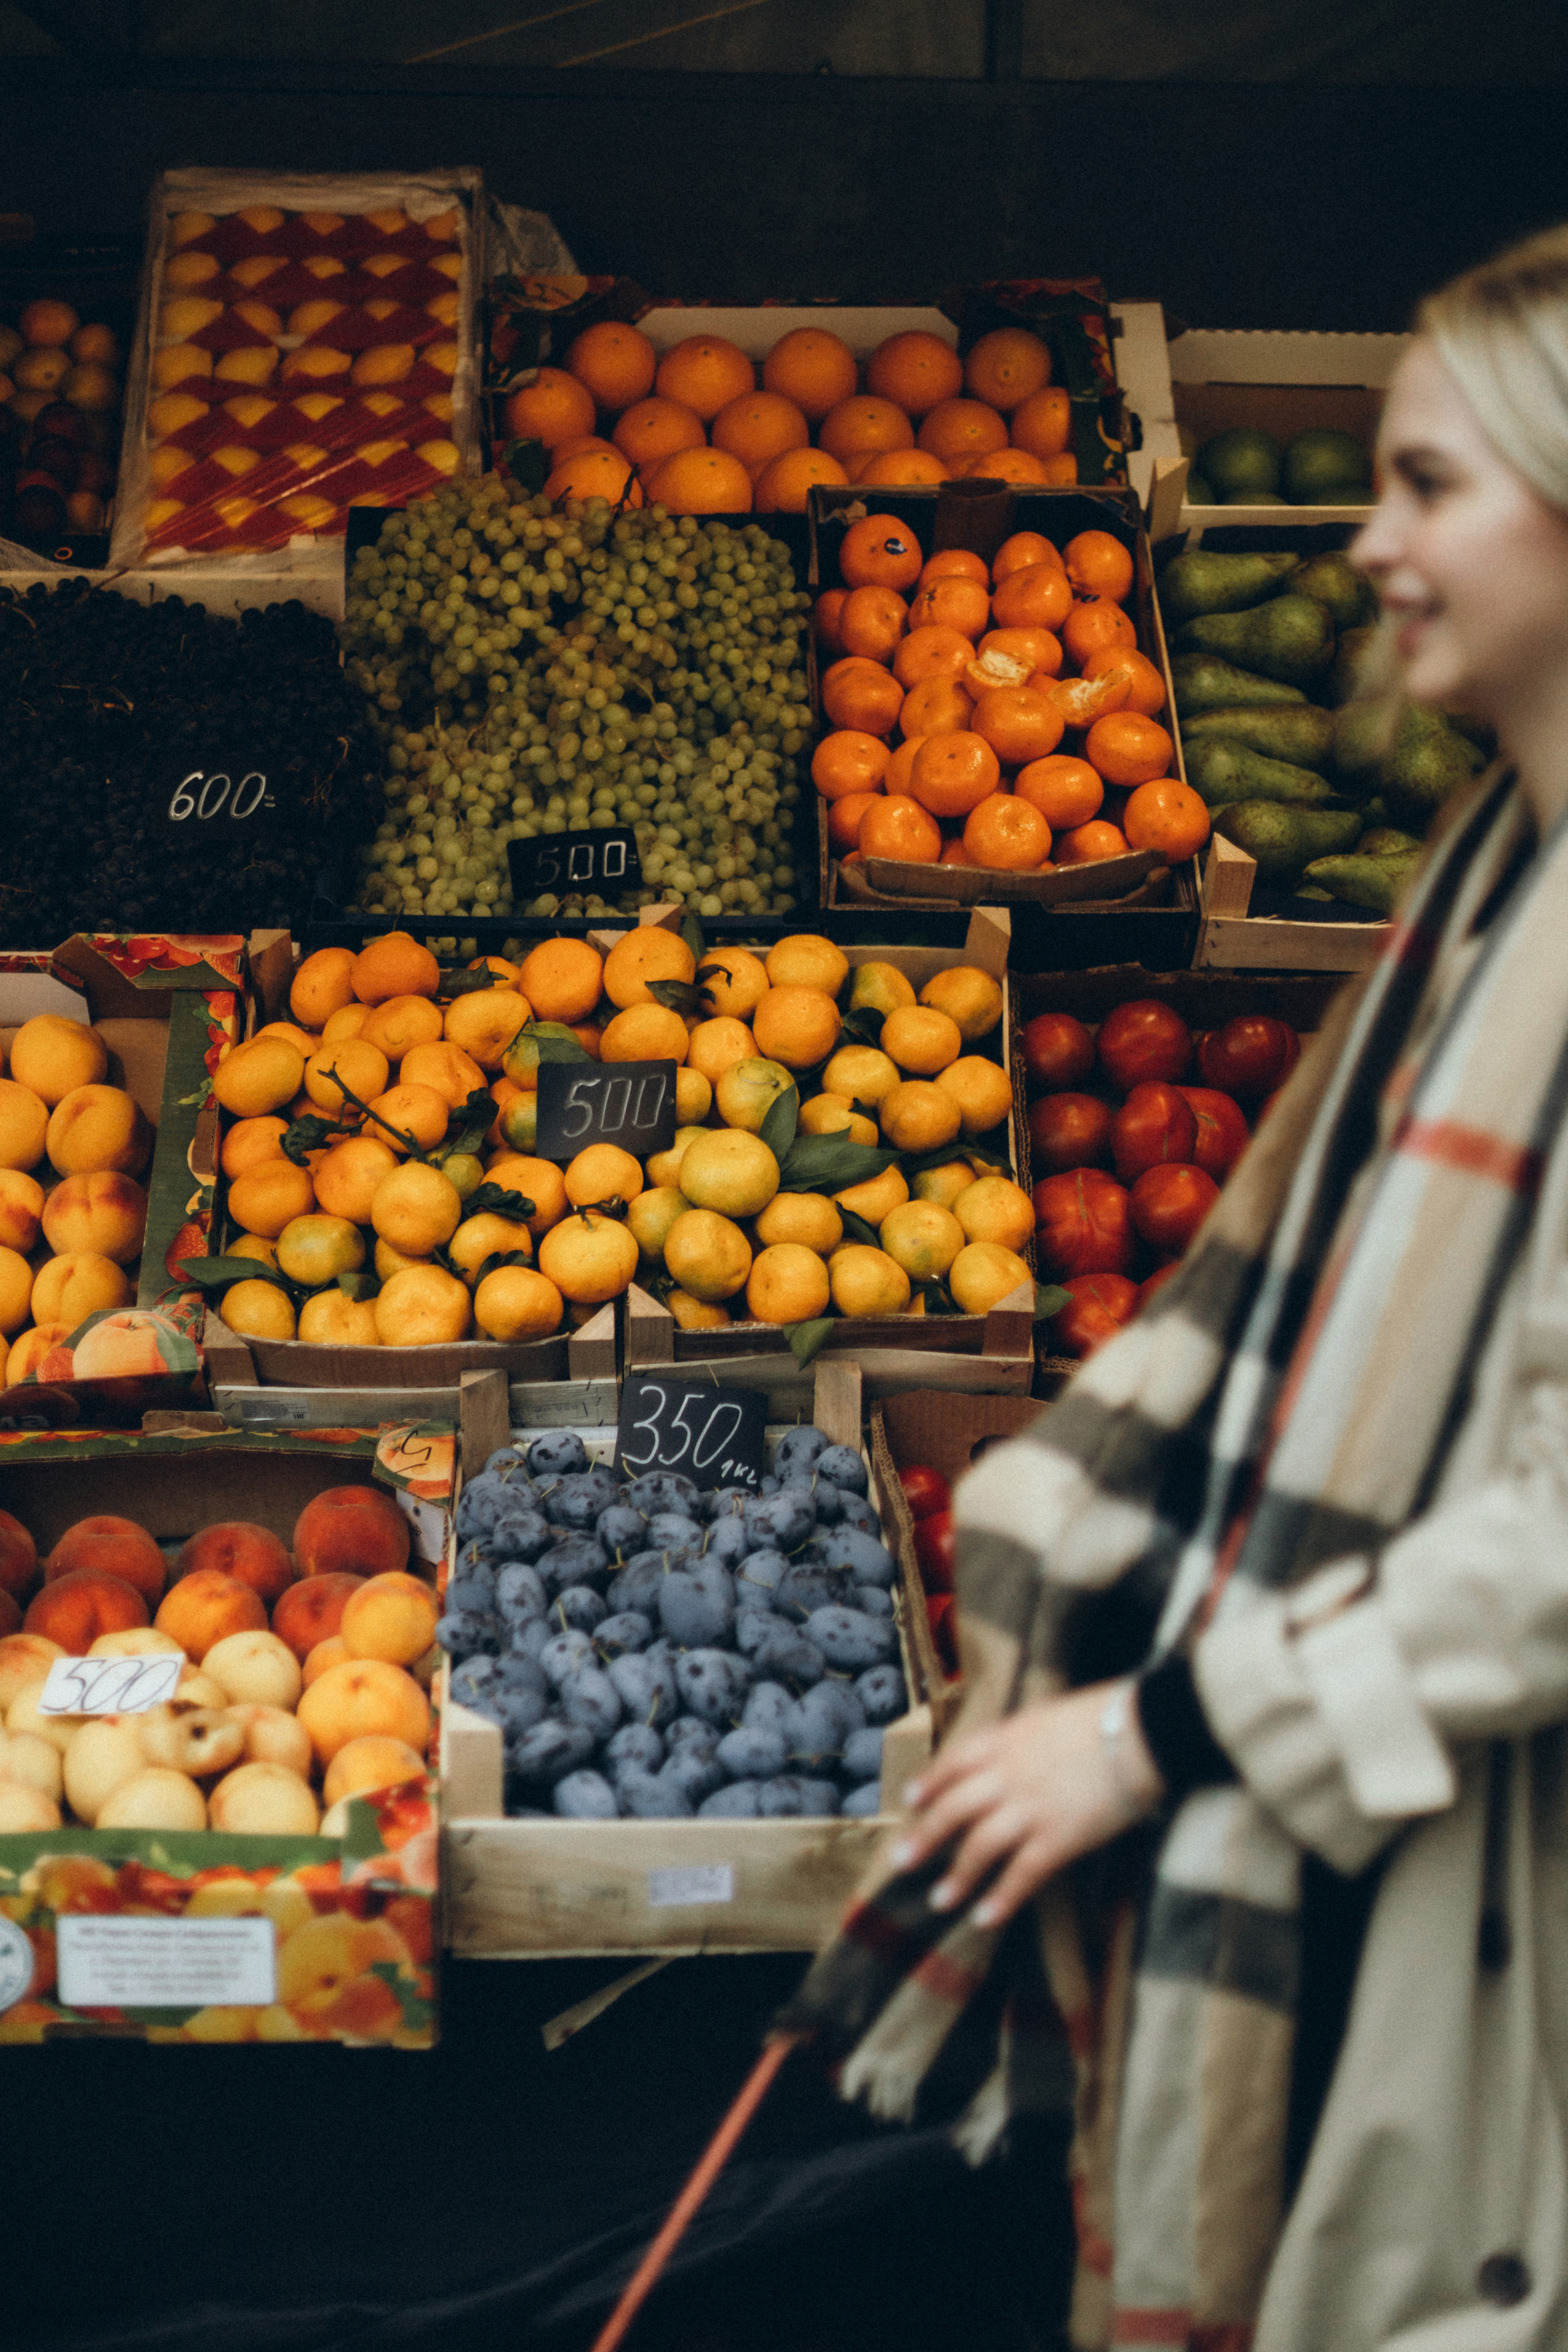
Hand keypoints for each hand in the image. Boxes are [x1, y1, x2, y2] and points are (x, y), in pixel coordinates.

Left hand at [890, 1681, 1164, 1930]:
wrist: (1144, 1731)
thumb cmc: (1107, 1717)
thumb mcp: (1051, 1715)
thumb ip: (1024, 1737)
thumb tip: (1011, 1752)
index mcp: (1006, 1738)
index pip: (955, 1761)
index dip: (930, 1782)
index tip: (911, 1801)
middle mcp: (1008, 1774)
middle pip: (954, 1808)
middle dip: (926, 1836)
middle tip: (902, 1861)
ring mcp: (1031, 1807)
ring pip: (979, 1846)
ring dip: (956, 1877)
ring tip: (938, 1900)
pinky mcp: (1060, 1838)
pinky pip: (1022, 1874)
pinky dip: (1001, 1898)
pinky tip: (984, 1918)